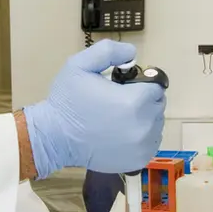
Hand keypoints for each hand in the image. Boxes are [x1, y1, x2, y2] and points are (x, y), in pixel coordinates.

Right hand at [23, 40, 165, 178]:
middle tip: (118, 101)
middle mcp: (144, 125)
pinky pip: (151, 142)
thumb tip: (133, 53)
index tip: (123, 87)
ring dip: (144, 118)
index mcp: (134, 101)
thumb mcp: (80, 64)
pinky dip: (142, 136)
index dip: (141, 84)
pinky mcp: (139, 160)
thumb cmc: (67, 101)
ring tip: (118, 118)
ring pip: (156, 124)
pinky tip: (121, 133)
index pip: (156, 86)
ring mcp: (143, 146)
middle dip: (143, 100)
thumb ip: (109, 51)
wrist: (55, 137)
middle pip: (157, 105)